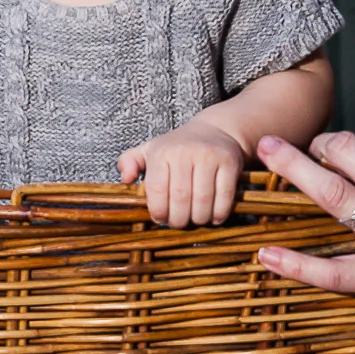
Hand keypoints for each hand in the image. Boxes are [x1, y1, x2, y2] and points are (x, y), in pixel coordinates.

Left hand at [118, 121, 244, 225]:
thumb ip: (129, 162)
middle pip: (180, 198)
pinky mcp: (230, 162)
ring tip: (196, 221)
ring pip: (203, 200)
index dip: (158, 211)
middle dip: (179, 219)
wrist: (215, 130)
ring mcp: (209, 156)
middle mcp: (184, 152)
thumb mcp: (150, 149)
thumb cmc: (178, 147)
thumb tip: (125, 180)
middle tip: (179, 223)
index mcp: (162, 152)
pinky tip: (214, 217)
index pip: (157, 189)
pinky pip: (224, 196)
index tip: (161, 219)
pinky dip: (219, 213)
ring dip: (199, 218)